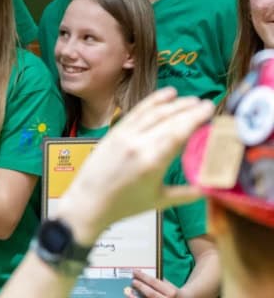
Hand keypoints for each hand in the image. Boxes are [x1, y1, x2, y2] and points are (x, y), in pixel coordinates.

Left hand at [55, 88, 212, 244]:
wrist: (89, 202)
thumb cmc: (124, 205)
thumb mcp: (160, 200)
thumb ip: (187, 193)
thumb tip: (211, 188)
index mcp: (152, 161)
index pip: (179, 132)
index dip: (195, 118)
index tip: (210, 109)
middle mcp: (138, 144)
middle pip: (168, 119)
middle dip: (188, 109)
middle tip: (206, 103)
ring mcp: (124, 136)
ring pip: (152, 113)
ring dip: (173, 103)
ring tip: (190, 99)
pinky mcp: (114, 132)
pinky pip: (136, 112)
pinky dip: (152, 102)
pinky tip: (166, 95)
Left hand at [129, 270, 180, 297]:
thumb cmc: (172, 291)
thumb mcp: (168, 284)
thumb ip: (158, 280)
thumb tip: (141, 275)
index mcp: (171, 292)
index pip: (154, 282)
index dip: (143, 277)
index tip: (135, 272)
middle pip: (150, 294)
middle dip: (140, 287)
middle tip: (133, 281)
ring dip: (138, 296)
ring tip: (130, 291)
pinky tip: (134, 297)